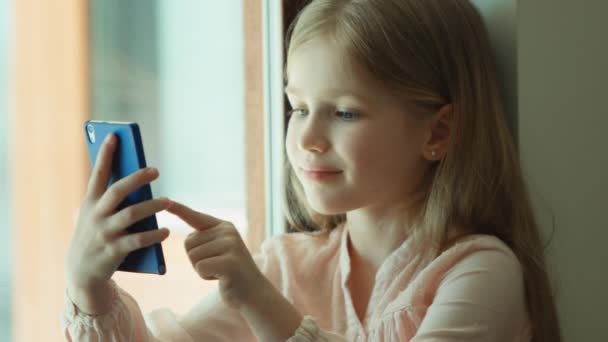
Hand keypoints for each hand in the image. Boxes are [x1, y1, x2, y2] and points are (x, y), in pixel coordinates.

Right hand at [65, 133, 172, 292]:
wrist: (81, 272)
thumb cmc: (95, 235)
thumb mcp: (95, 215)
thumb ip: (110, 198)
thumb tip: (137, 178)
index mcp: (90, 202)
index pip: (98, 174)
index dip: (105, 155)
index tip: (114, 136)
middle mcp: (96, 215)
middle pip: (118, 191)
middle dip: (137, 178)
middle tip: (156, 170)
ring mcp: (104, 233)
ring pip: (131, 214)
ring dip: (152, 206)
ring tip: (168, 201)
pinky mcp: (113, 250)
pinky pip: (137, 240)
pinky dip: (153, 235)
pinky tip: (165, 230)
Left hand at [167, 201, 266, 309]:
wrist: (253, 292)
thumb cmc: (229, 272)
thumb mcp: (219, 250)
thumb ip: (205, 240)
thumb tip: (188, 237)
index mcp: (224, 226)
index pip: (195, 216)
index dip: (179, 209)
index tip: (166, 201)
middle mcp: (228, 232)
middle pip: (188, 243)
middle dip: (195, 259)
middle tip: (216, 265)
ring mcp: (231, 246)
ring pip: (193, 256)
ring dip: (201, 269)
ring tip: (219, 271)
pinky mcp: (230, 262)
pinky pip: (200, 267)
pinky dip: (206, 276)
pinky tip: (221, 278)